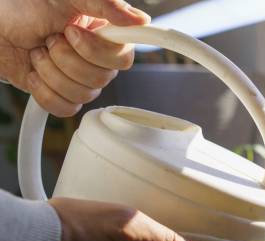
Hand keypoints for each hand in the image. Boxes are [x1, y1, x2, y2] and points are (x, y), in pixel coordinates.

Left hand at [0, 0, 149, 116]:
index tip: (73, 32)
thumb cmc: (25, 9)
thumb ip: (106, 5)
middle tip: (50, 39)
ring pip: (82, 95)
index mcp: (105, 38)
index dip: (96, 51)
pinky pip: (66, 108)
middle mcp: (97, 61)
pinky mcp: (63, 97)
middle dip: (65, 59)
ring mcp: (80, 81)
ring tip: (39, 53)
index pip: (123, 59)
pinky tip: (35, 73)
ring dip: (50, 72)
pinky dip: (44, 91)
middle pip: (100, 80)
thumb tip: (140, 19)